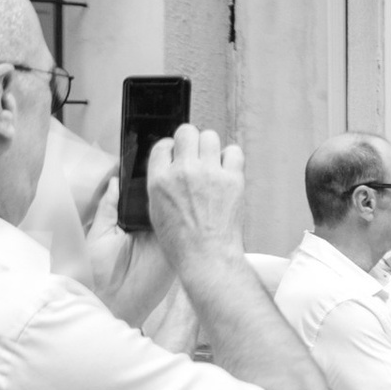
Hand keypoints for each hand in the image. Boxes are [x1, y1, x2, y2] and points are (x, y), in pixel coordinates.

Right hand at [144, 127, 247, 262]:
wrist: (207, 257)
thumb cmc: (182, 243)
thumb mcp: (156, 212)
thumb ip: (161, 185)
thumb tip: (169, 169)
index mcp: (159, 180)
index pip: (162, 145)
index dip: (171, 148)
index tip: (177, 155)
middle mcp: (183, 172)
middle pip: (187, 132)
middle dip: (191, 140)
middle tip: (196, 154)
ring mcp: (209, 173)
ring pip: (210, 136)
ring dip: (211, 146)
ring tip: (212, 161)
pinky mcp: (232, 179)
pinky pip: (234, 151)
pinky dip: (231, 157)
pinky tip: (228, 169)